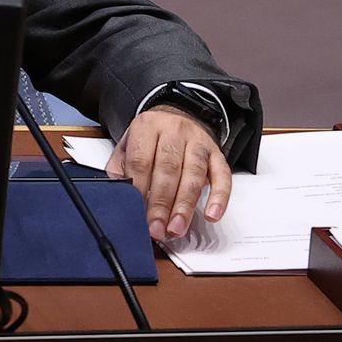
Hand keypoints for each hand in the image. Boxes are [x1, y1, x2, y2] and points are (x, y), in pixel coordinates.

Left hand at [105, 106, 231, 240]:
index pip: (141, 161)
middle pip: (168, 170)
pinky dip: (219, 197)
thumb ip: (120, 168)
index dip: (139, 189)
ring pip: (193, 174)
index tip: (137, 212)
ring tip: (177, 227)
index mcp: (147, 127)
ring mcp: (198, 142)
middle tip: (157, 228)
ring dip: (185, 205)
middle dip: (162, 203)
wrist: (179, 114)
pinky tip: (211, 215)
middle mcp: (174, 131)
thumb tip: (118, 194)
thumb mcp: (128, 144)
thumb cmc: (152, 137)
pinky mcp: (217, 153)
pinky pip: (222, 176)